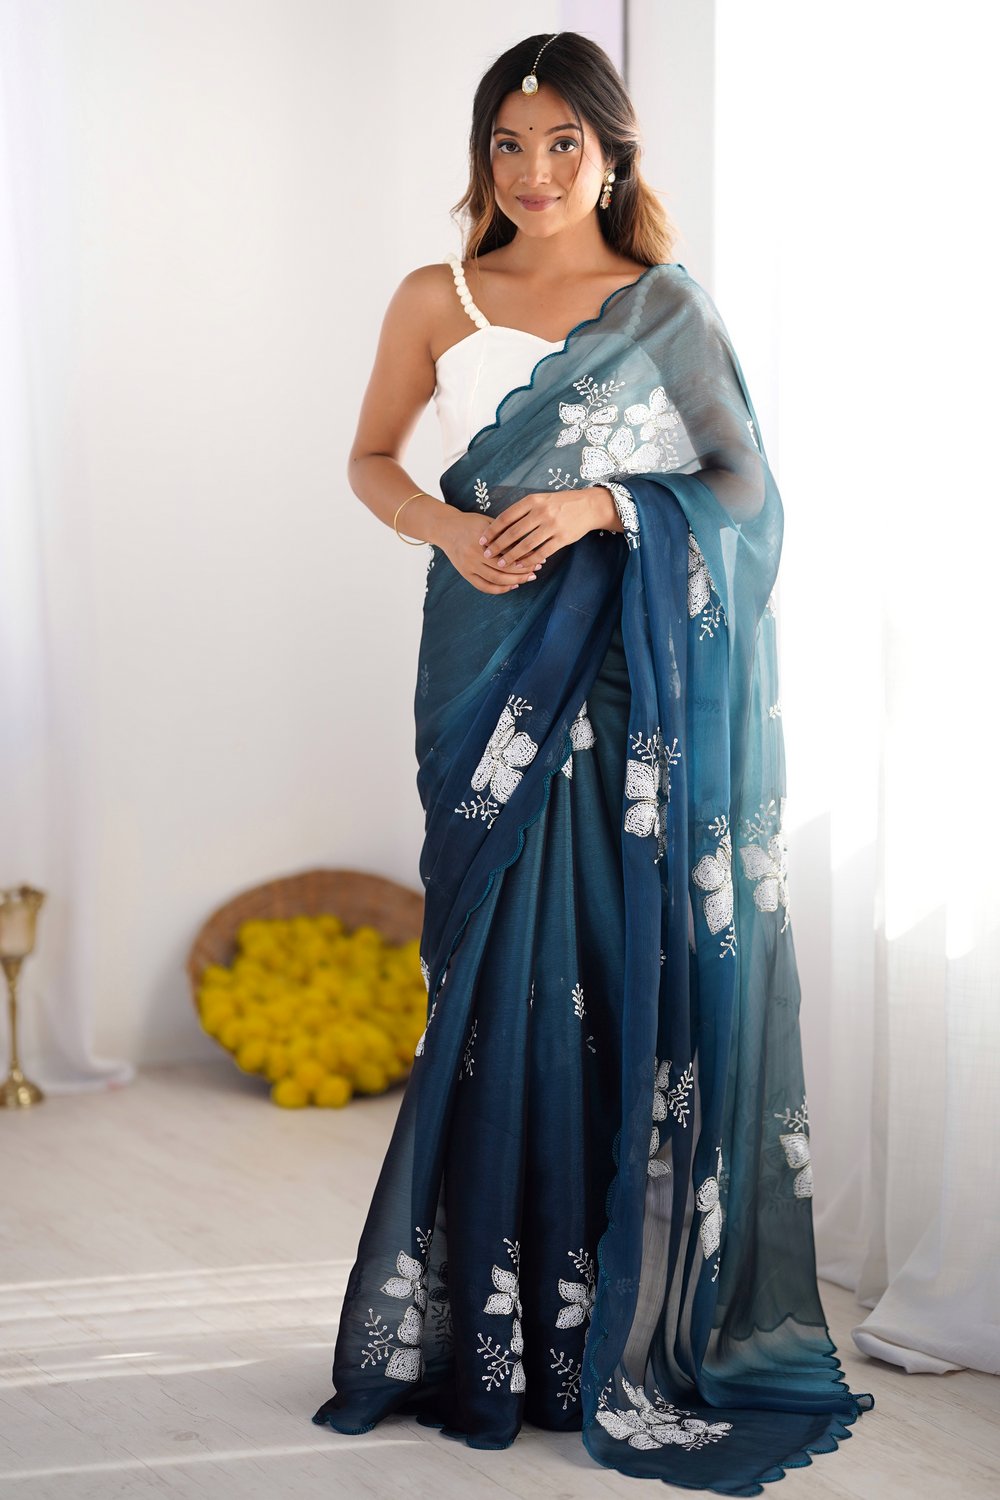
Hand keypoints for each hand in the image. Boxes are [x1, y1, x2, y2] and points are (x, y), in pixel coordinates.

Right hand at [437, 509, 541, 594]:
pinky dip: (499, 589)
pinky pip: (484, 586)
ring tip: (527, 578)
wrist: (446, 528)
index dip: (526, 555)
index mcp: (484, 538)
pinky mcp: (465, 573)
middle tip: (536, 569)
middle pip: (504, 567)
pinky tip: (511, 586)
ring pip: (496, 579)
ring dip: (514, 581)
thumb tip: (529, 544)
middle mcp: (475, 553)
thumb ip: (505, 534)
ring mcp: (469, 565)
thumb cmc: (471, 523)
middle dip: (523, 570)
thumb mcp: (489, 523)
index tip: (539, 557)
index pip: (510, 550)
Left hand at [478, 487, 616, 572]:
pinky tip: (520, 565)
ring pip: (526, 545)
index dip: (492, 530)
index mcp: (533, 501)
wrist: (588, 506)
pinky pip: (541, 552)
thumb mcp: (540, 499)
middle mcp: (541, 512)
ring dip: (511, 556)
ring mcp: (552, 526)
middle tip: (487, 554)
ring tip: (500, 563)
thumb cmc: (560, 503)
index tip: (482, 539)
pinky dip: (528, 560)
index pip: (506, 517)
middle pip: (513, 532)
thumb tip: (499, 525)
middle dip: (497, 545)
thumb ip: (522, 510)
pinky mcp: (562, 538)